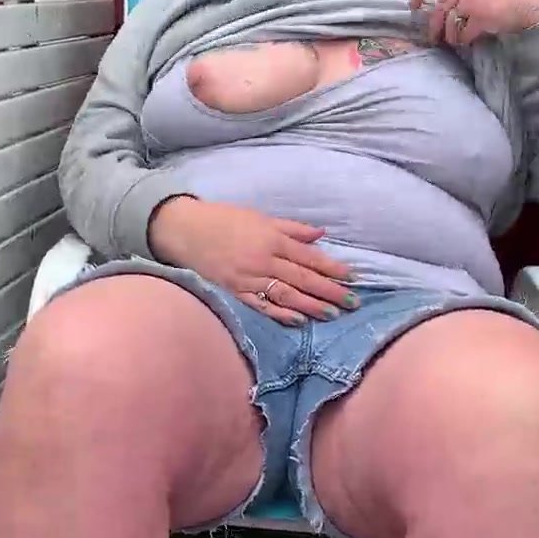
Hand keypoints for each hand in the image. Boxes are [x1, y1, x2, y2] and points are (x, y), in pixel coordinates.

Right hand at [149, 197, 357, 324]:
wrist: (185, 231)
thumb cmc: (224, 220)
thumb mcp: (260, 217)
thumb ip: (292, 228)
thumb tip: (321, 234)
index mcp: (272, 239)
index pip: (309, 257)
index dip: (332, 268)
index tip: (353, 278)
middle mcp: (264, 260)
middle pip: (303, 279)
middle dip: (330, 291)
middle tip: (353, 302)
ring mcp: (249, 278)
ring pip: (286, 295)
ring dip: (311, 305)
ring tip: (332, 314)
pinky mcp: (235, 292)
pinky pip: (261, 305)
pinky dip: (280, 313)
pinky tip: (298, 320)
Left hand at [410, 0, 538, 45]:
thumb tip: (456, 1)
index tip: (413, 4)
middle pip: (440, 7)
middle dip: (434, 25)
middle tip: (432, 37)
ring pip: (449, 23)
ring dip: (450, 35)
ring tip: (454, 41)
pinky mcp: (478, 17)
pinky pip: (463, 34)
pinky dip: (464, 40)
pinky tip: (469, 42)